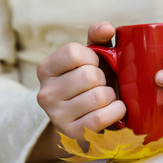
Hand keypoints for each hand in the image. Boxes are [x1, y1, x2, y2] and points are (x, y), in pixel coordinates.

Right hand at [37, 21, 125, 144]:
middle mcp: (45, 93)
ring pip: (99, 96)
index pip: (74, 52)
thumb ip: (98, 39)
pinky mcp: (72, 134)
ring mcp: (56, 116)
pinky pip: (102, 117)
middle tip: (101, 86)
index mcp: (46, 69)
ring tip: (105, 99)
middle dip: (104, 79)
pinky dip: (117, 111)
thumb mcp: (91, 59)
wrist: (84, 121)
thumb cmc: (90, 83)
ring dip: (111, 96)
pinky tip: (114, 110)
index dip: (93, 58)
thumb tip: (107, 28)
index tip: (95, 65)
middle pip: (90, 75)